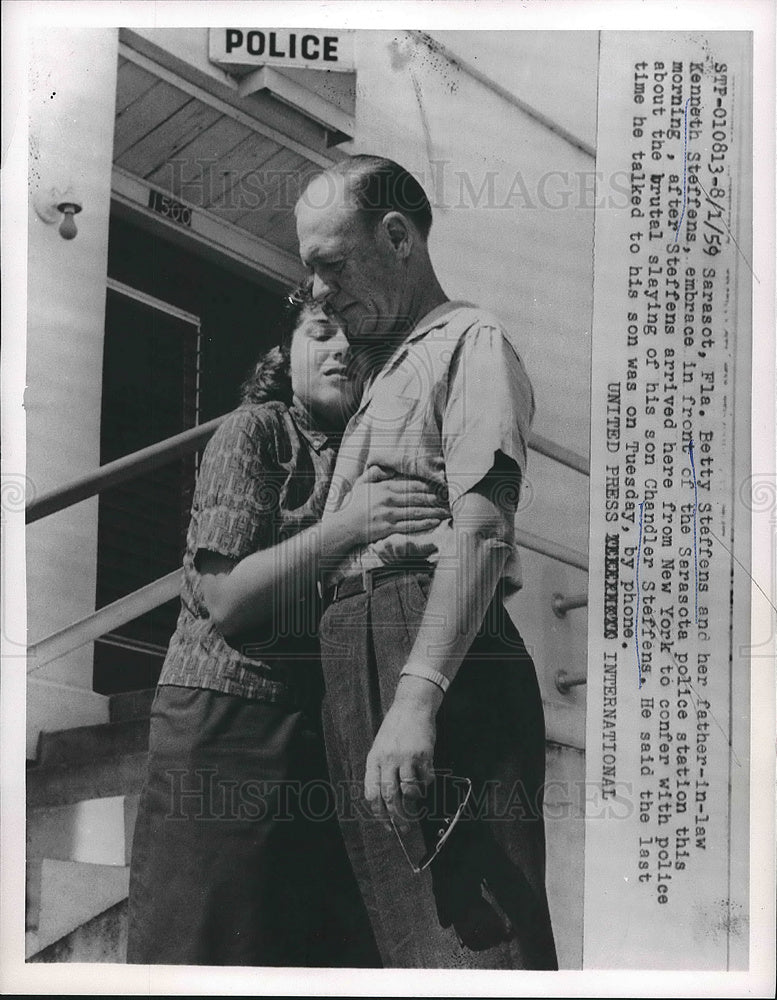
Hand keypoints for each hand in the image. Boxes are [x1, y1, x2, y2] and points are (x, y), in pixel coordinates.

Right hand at [343, 465, 447, 545]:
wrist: (344, 525)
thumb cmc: (354, 504)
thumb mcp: (362, 483)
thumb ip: (376, 473)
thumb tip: (391, 469)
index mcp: (385, 487)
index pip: (412, 485)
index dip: (429, 485)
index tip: (441, 486)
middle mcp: (388, 499)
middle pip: (418, 497)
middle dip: (436, 498)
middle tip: (450, 499)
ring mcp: (389, 514)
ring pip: (417, 511)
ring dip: (434, 511)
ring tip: (447, 511)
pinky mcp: (388, 528)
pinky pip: (410, 525)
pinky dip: (424, 523)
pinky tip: (435, 521)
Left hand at [363, 676, 441, 830]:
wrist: (412, 706)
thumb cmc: (395, 728)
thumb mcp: (380, 747)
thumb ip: (380, 770)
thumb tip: (385, 801)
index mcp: (374, 759)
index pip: (372, 793)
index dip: (379, 813)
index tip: (386, 824)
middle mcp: (388, 759)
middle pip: (390, 796)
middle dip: (397, 817)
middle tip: (404, 829)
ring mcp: (406, 757)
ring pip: (409, 791)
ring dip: (413, 802)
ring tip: (416, 802)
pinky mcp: (424, 755)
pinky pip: (426, 780)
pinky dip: (426, 784)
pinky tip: (425, 779)